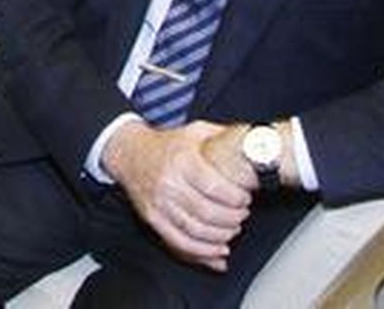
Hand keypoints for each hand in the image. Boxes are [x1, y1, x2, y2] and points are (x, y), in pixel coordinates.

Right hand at [103, 120, 252, 269]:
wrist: (130, 153)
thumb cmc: (167, 144)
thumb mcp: (195, 131)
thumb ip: (222, 137)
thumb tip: (253, 142)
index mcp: (182, 160)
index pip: (214, 187)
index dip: (235, 198)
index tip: (245, 197)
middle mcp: (169, 183)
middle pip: (207, 212)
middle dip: (232, 219)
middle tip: (242, 214)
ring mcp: (159, 203)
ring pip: (195, 231)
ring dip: (221, 236)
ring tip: (233, 230)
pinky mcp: (153, 218)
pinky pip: (179, 242)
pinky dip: (202, 252)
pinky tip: (218, 250)